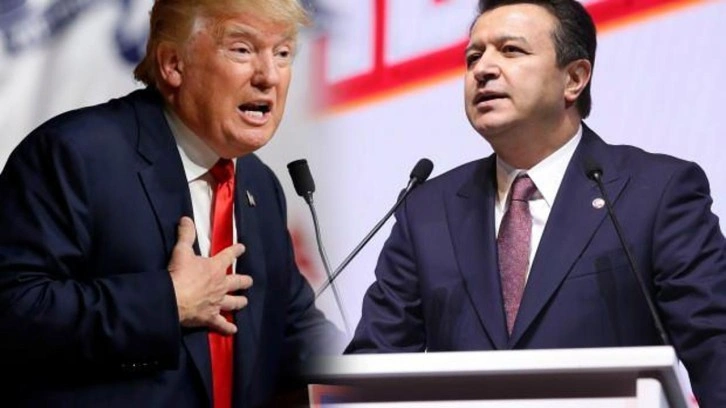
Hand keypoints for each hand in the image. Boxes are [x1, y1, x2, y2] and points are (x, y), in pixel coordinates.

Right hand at [168, 216, 252, 334]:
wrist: (173, 299)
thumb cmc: (178, 274)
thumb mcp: (181, 251)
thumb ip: (185, 234)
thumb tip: (186, 219)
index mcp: (215, 268)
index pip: (229, 255)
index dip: (236, 250)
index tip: (243, 248)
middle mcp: (221, 285)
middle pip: (237, 282)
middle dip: (244, 281)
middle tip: (249, 281)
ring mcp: (217, 302)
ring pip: (234, 302)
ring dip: (240, 302)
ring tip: (244, 301)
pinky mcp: (210, 317)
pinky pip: (221, 324)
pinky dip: (227, 328)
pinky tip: (234, 331)